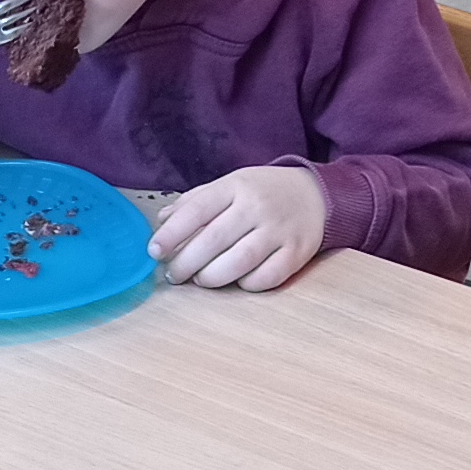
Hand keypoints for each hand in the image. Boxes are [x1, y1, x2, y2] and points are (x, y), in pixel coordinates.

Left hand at [151, 164, 326, 289]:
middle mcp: (257, 206)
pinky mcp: (297, 253)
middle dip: (186, 262)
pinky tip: (236, 282)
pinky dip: (246, 284)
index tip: (154, 252)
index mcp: (236, 186)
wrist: (316, 194)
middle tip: (174, 274)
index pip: (196, 210)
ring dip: (212, 277)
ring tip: (200, 280)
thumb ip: (195, 202)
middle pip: (213, 240)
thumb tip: (161, 221)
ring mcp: (279, 230)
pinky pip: (267, 277)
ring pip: (239, 261)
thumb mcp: (229, 185)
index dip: (171, 234)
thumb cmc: (262, 193)